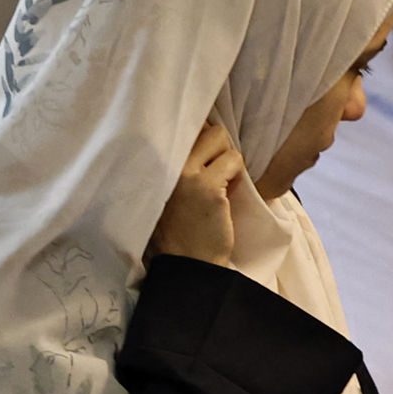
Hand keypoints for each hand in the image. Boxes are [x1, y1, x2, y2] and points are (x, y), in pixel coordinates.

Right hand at [151, 118, 244, 266]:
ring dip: (229, 162)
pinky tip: (225, 197)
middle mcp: (168, 165)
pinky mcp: (209, 189)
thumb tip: (204, 134)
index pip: (183, 128)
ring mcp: (188, 176)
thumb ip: (179, 166)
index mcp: (156, 165)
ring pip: (222, 140)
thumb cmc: (179, 231)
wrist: (186, 265)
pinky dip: (236, 177)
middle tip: (216, 172)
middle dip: (219, 147)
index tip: (207, 150)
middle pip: (208, 129)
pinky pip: (235, 162)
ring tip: (220, 186)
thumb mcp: (168, 192)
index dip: (201, 135)